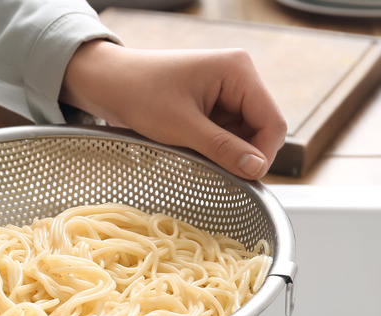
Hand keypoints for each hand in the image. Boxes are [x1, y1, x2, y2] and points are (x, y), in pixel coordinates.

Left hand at [61, 41, 286, 179]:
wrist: (107, 83)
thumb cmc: (139, 93)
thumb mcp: (181, 126)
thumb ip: (222, 148)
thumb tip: (257, 169)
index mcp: (239, 71)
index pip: (272, 122)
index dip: (263, 155)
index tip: (245, 179)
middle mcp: (238, 78)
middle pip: (261, 131)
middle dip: (241, 154)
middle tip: (215, 171)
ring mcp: (225, 92)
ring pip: (243, 137)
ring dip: (225, 153)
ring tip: (195, 155)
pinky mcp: (212, 105)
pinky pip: (226, 135)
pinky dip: (214, 149)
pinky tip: (192, 150)